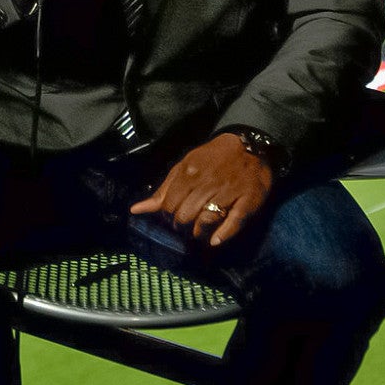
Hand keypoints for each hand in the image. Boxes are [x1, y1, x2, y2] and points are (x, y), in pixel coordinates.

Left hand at [130, 133, 273, 245]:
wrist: (248, 143)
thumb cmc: (213, 158)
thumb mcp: (185, 166)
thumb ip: (163, 189)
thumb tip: (135, 210)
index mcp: (188, 174)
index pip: (169, 206)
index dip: (168, 217)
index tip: (174, 219)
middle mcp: (206, 183)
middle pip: (185, 216)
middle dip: (183, 227)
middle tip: (187, 228)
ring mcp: (228, 192)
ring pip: (206, 222)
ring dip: (200, 234)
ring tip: (200, 233)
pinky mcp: (248, 200)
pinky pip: (234, 223)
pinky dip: (223, 235)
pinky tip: (215, 241)